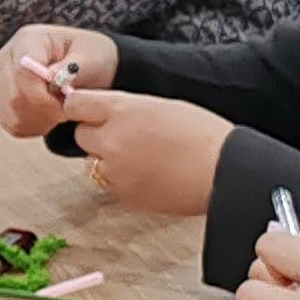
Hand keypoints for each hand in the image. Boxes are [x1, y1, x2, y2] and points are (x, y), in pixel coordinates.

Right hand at [0, 25, 116, 137]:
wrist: (88, 67)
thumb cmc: (92, 58)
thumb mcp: (91, 58)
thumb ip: (71, 68)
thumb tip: (50, 77)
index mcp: (28, 39)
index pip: (22, 72)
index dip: (42, 97)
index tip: (66, 108)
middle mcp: (8, 56)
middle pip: (12, 95)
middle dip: (42, 111)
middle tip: (68, 112)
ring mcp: (2, 78)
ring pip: (10, 112)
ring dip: (39, 121)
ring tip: (61, 112)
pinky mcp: (2, 98)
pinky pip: (10, 122)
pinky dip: (32, 127)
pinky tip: (51, 119)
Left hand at [58, 87, 228, 215]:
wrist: (224, 171)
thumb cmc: (202, 134)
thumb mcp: (161, 106)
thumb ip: (126, 109)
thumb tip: (106, 112)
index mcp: (121, 110)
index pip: (75, 104)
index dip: (80, 107)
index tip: (86, 110)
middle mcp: (111, 139)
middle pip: (81, 135)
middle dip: (97, 135)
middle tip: (124, 135)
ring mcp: (116, 170)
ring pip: (96, 162)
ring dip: (111, 159)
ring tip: (145, 157)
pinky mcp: (125, 194)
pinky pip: (114, 184)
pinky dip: (126, 180)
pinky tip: (152, 174)